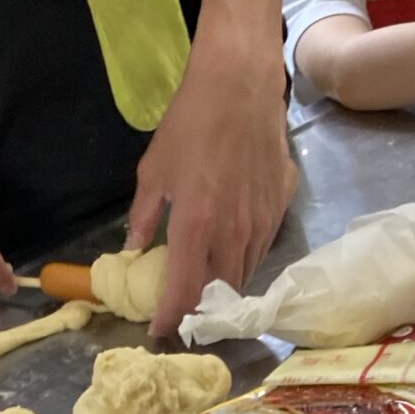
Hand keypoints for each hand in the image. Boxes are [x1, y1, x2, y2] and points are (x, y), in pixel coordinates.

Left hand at [129, 38, 295, 335]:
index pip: (185, 293)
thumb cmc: (191, 122)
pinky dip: (244, 254)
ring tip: (206, 284)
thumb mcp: (153, 171)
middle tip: (183, 309)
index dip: (171, 318)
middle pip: (221, 292)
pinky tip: (231, 243)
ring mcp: (264, 222)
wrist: (240, 84)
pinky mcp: (282, 206)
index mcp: (198, 228)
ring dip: (224, 284)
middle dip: (201, 308)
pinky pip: (262, 244)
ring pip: (245, 271)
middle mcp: (235, 234)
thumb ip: (144, 217)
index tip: (158, 330)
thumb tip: (132, 251)